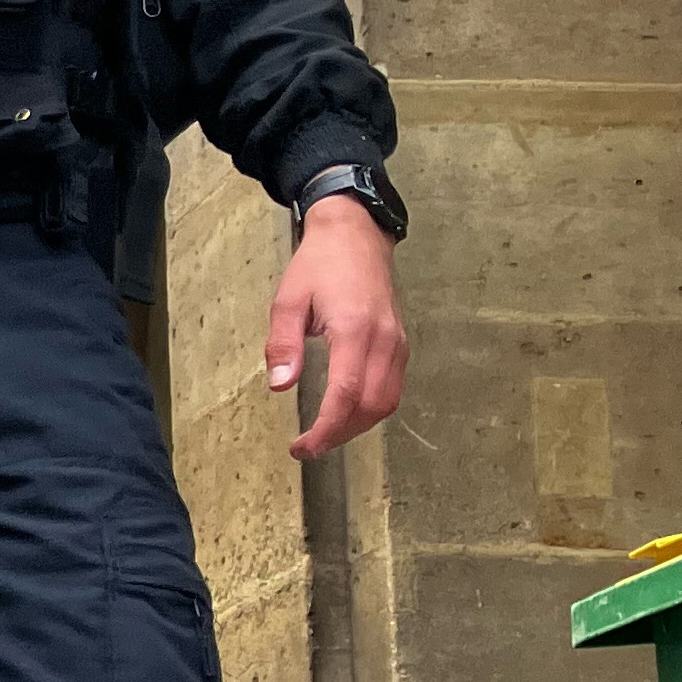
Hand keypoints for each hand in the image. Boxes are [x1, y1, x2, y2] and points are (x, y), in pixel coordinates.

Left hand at [270, 197, 407, 458]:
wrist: (356, 235)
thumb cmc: (318, 265)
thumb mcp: (287, 300)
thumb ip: (283, 345)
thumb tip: (280, 387)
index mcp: (354, 329)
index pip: (345, 394)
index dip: (326, 428)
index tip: (303, 447)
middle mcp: (384, 340)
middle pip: (372, 406)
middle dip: (340, 434)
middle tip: (308, 447)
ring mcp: (398, 342)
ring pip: (387, 401)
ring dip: (358, 426)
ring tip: (325, 436)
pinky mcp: (401, 343)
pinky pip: (393, 387)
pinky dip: (371, 408)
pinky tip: (346, 413)